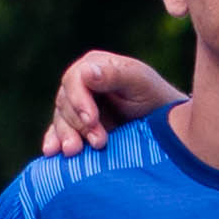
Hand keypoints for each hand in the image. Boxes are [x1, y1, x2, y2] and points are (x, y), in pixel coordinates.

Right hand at [41, 49, 181, 155]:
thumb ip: (114, 75)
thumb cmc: (155, 98)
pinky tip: (52, 152)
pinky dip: (54, 142)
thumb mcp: (139, 82)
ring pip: (60, 120)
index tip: (92, 120)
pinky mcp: (75, 129)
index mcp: (94, 66)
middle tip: (98, 143)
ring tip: (75, 152)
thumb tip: (86, 72)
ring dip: (67, 137)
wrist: (166, 127)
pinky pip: (57, 134)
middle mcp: (80, 85)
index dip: (79, 100)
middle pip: (65, 102)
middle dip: (79, 124)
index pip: (74, 80)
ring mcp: (76, 108)